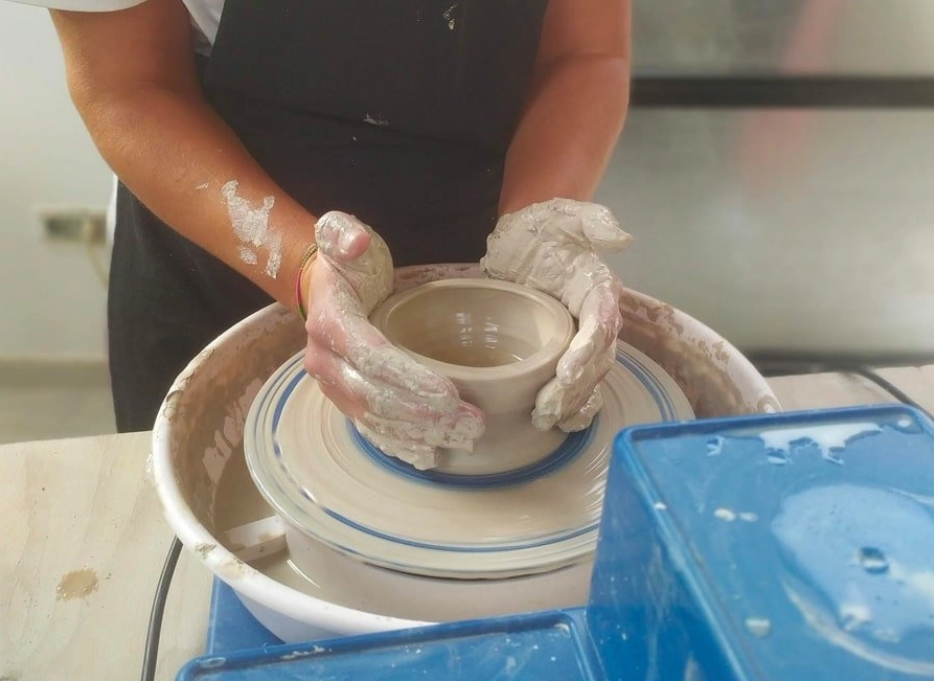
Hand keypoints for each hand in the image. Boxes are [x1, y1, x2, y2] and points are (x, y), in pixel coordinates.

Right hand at [302, 211, 483, 469]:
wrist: (321, 291)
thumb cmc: (344, 267)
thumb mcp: (340, 237)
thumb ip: (343, 234)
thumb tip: (354, 242)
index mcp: (330, 324)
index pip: (372, 357)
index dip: (409, 377)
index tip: (448, 392)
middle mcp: (325, 362)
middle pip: (376, 397)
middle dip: (424, 415)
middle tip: (470, 421)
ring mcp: (333, 387)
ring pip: (375, 420)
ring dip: (419, 434)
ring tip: (462, 438)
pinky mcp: (345, 401)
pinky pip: (370, 429)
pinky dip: (399, 445)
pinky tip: (429, 455)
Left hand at [480, 199, 631, 431]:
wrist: (522, 239)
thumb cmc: (543, 226)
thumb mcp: (565, 215)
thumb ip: (593, 221)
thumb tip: (620, 236)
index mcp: (601, 289)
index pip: (602, 322)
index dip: (587, 348)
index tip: (566, 369)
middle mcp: (599, 318)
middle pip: (596, 359)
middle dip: (575, 386)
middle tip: (548, 406)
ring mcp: (582, 338)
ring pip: (588, 377)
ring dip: (571, 402)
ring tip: (546, 420)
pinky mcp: (565, 351)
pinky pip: (579, 384)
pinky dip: (575, 406)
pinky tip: (562, 424)